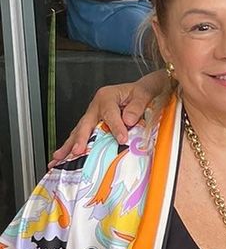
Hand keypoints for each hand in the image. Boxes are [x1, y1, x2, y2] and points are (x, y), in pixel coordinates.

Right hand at [48, 72, 164, 166]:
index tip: (122, 139)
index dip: (116, 127)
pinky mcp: (92, 124)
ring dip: (69, 145)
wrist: (141, 91)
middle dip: (80, 138)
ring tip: (58, 158)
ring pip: (79, 131)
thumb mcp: (144, 94)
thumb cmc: (141, 92)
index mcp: (107, 96)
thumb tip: (128, 120)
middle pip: (86, 123)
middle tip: (77, 151)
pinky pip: (81, 135)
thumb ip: (137, 106)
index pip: (110, 113)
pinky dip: (72, 146)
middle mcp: (96, 106)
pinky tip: (63, 157)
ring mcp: (92, 115)